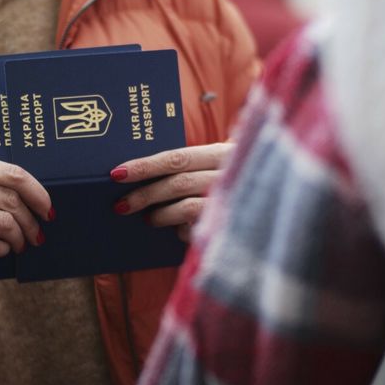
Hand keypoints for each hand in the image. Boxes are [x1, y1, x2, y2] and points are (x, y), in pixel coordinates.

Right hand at [0, 153, 52, 259]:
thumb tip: (35, 198)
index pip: (11, 173)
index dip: (37, 193)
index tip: (48, 210)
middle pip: (10, 199)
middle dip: (31, 221)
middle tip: (38, 235)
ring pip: (4, 222)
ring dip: (19, 238)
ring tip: (20, 244)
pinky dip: (2, 250)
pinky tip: (0, 250)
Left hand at [110, 142, 233, 242]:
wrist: (268, 201)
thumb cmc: (233, 182)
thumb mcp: (217, 166)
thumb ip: (190, 168)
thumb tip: (141, 175)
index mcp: (222, 153)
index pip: (176, 157)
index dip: (145, 166)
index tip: (117, 174)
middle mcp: (230, 173)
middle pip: (178, 182)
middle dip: (145, 194)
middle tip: (121, 206)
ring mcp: (234, 200)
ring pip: (186, 207)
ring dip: (161, 215)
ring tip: (149, 220)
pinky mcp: (233, 225)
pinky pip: (199, 230)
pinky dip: (183, 231)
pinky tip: (178, 232)